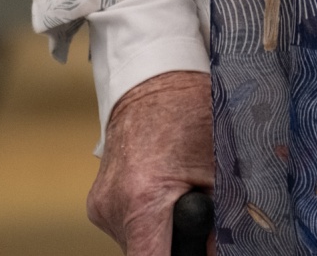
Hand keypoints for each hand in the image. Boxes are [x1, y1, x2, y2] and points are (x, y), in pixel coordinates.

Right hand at [87, 70, 212, 255]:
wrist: (152, 79)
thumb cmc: (188, 111)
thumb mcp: (217, 163)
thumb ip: (220, 214)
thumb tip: (218, 247)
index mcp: (142, 200)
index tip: (193, 246)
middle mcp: (113, 207)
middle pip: (144, 252)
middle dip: (172, 241)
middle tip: (192, 210)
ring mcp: (101, 206)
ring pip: (135, 241)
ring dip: (158, 229)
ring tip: (176, 190)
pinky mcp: (97, 202)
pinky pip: (125, 224)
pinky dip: (145, 216)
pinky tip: (159, 188)